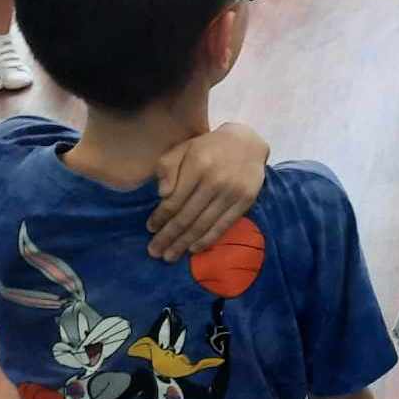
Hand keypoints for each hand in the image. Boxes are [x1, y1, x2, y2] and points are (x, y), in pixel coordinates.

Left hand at [147, 121, 270, 262]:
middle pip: (187, 217)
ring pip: (203, 225)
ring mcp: (232, 193)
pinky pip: (223, 226)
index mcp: (198, 165)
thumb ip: (168, 166)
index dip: (160, 217)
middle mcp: (215, 181)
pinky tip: (193, 249)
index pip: (174, 200)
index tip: (150, 228)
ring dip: (184, 244)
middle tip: (154, 251)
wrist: (247, 142)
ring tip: (169, 256)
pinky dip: (207, 240)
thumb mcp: (184, 148)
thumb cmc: (209, 147)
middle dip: (168, 237)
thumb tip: (162, 194)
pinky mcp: (245, 201)